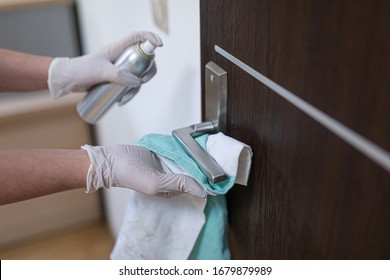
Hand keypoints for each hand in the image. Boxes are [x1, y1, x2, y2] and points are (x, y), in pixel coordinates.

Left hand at [48, 31, 162, 98]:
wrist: (69, 80)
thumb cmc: (82, 70)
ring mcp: (120, 69)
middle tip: (142, 82)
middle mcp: (121, 57)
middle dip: (147, 72)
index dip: (150, 38)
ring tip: (124, 98)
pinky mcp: (116, 79)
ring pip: (137, 77)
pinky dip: (128, 94)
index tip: (159, 45)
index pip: (137, 38)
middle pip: (143, 61)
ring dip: (135, 89)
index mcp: (117, 49)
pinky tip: (121, 101)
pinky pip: (129, 86)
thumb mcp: (101, 72)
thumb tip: (137, 82)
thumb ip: (119, 75)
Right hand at [82, 145, 206, 198]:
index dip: (207, 179)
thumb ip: (179, 184)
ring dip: (194, 155)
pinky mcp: (162, 154)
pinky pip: (176, 151)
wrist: (111, 160)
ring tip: (207, 147)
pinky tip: (192, 143)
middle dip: (203, 166)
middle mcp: (171, 178)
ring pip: (186, 161)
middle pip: (192, 172)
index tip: (219, 172)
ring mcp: (167, 165)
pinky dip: (183, 149)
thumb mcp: (156, 183)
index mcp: (171, 189)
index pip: (194, 185)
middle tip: (215, 155)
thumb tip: (202, 190)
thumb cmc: (130, 175)